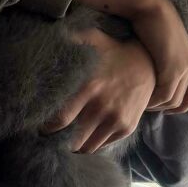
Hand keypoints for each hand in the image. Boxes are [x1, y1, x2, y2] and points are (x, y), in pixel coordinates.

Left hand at [41, 29, 155, 153]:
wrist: (148, 65)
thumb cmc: (112, 52)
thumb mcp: (91, 39)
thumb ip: (68, 40)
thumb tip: (44, 39)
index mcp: (89, 88)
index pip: (59, 120)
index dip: (46, 127)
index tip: (39, 126)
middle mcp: (102, 107)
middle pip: (71, 140)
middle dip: (57, 142)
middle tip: (49, 138)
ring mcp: (116, 120)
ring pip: (86, 147)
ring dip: (74, 146)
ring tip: (64, 140)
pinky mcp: (126, 128)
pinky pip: (101, 146)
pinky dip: (90, 144)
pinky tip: (83, 136)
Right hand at [73, 0, 187, 114]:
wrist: (149, 7)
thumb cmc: (149, 22)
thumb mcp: (161, 45)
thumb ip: (163, 61)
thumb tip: (153, 77)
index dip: (181, 105)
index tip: (163, 106)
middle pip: (183, 100)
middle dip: (165, 108)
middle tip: (147, 107)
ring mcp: (184, 67)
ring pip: (172, 100)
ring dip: (156, 105)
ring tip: (141, 103)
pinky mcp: (173, 68)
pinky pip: (164, 94)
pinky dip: (152, 100)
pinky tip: (140, 98)